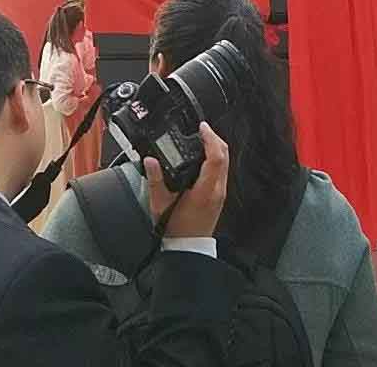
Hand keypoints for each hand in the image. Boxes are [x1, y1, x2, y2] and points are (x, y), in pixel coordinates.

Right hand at [145, 122, 228, 239]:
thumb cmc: (175, 229)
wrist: (187, 247)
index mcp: (204, 192)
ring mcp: (221, 193)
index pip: (215, 159)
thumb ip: (155, 180)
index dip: (210, 139)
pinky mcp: (220, 195)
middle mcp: (217, 191)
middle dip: (214, 138)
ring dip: (216, 147)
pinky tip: (204, 156)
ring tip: (202, 139)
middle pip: (224, 155)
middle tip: (201, 129)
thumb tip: (150, 160)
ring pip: (225, 161)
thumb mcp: (160, 204)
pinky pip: (223, 169)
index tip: (202, 128)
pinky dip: (216, 157)